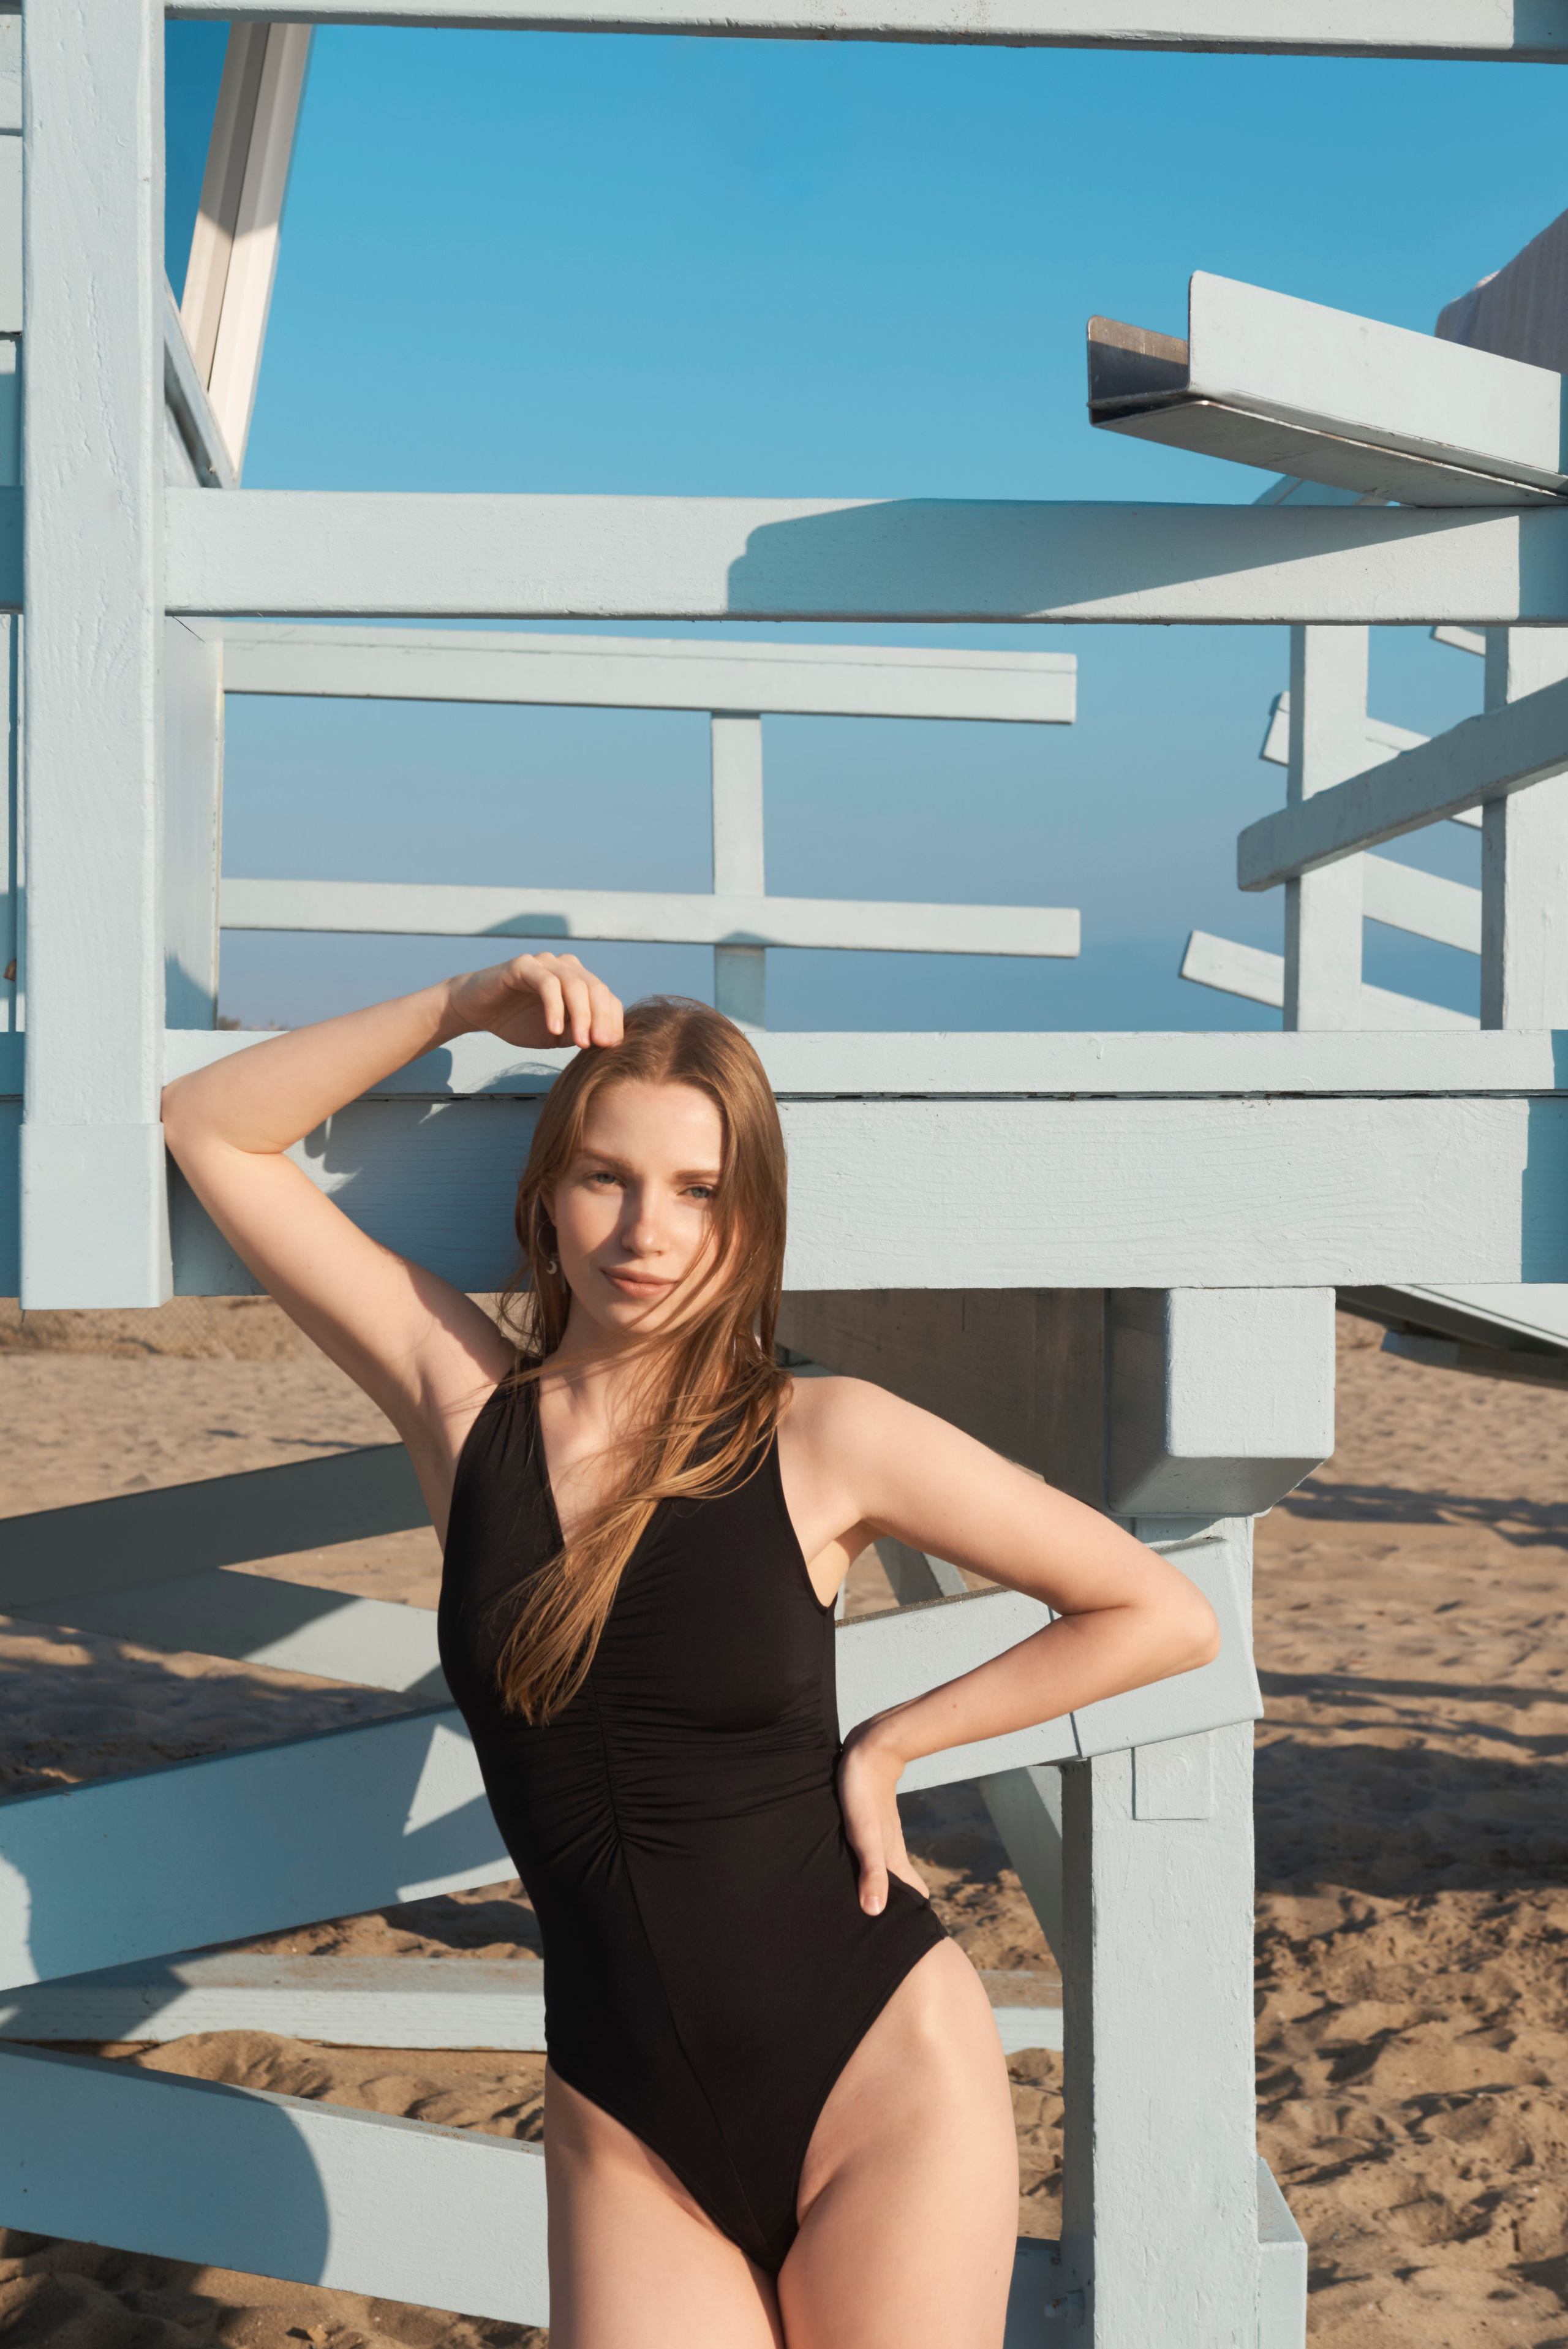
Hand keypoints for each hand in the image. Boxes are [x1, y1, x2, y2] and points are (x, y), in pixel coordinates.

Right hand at [445, 953, 623, 1052]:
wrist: (478, 1011)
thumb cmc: (518, 1021)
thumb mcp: (556, 1035)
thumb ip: (579, 1034)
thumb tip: (607, 1042)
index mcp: (579, 982)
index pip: (607, 998)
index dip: (613, 1022)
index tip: (612, 1047)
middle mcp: (566, 967)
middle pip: (596, 989)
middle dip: (602, 1019)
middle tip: (601, 1045)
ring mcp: (545, 963)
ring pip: (575, 985)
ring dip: (582, 1015)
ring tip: (581, 1042)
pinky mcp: (524, 965)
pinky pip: (547, 984)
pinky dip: (554, 1007)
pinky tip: (554, 1030)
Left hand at [837, 1717, 929, 1917]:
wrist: (872, 1748)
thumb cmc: (863, 1792)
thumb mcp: (864, 1835)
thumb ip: (871, 1871)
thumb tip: (875, 1912)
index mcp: (892, 1858)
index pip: (911, 1894)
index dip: (913, 1916)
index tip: (915, 1941)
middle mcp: (890, 1850)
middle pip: (900, 1885)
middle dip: (899, 1907)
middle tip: (893, 1931)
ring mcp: (881, 1835)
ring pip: (887, 1868)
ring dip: (884, 1887)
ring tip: (874, 1907)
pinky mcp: (870, 1821)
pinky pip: (873, 1853)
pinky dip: (872, 1868)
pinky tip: (859, 1868)